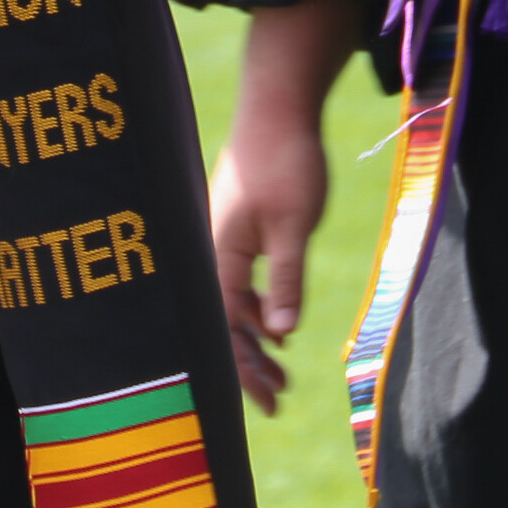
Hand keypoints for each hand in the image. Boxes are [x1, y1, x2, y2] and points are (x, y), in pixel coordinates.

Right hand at [208, 0, 367, 411]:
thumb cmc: (286, 161)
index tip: (265, 403)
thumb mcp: (296, 226)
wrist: (278, 104)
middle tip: (278, 400)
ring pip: (231, 303)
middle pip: (222, 321)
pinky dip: (256, 308)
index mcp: (220, 254)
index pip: (224, 328)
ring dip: (253, 338)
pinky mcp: (236, 227)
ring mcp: (222, 238)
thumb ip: (286, 280)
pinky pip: (239, 281)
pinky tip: (275, 324)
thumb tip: (279, 335)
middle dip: (246, 364)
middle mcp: (212, 250)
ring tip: (281, 372)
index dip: (242, 370)